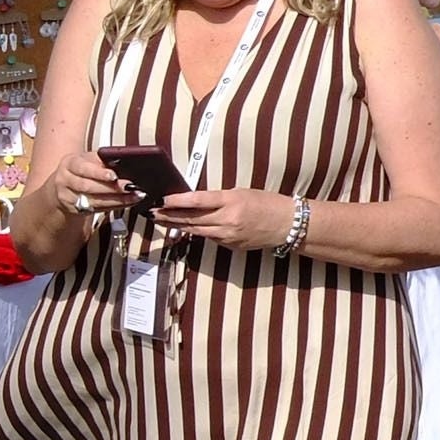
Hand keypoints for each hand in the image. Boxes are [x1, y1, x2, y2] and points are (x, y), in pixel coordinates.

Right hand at [41, 148, 140, 219]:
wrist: (62, 185)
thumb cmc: (81, 169)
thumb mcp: (88, 160)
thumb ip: (103, 161)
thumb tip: (126, 164)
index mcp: (70, 163)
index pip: (83, 168)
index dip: (99, 173)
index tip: (114, 176)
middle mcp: (65, 180)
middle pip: (88, 186)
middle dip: (111, 188)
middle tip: (130, 187)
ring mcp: (68, 197)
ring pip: (94, 200)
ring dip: (117, 199)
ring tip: (135, 196)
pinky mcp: (74, 209)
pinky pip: (97, 209)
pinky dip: (115, 206)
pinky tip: (128, 202)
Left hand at [153, 185, 295, 250]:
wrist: (287, 224)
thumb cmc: (267, 203)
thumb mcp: (241, 193)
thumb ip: (218, 199)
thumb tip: (195, 202)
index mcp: (231, 202)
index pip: (197, 201)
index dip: (176, 201)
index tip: (162, 200)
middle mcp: (227, 220)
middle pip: (191, 218)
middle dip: (169, 215)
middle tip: (152, 212)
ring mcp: (228, 235)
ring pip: (195, 230)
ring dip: (176, 226)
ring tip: (161, 221)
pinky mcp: (230, 245)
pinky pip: (209, 238)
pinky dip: (197, 232)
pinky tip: (186, 228)